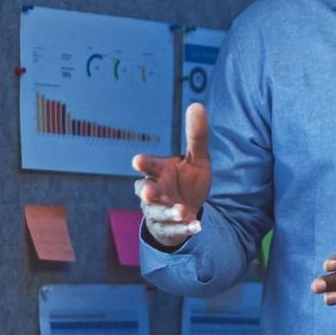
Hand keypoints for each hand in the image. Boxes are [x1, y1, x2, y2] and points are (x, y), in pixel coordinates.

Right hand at [131, 104, 210, 247]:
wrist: (187, 210)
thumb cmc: (187, 180)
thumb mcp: (197, 158)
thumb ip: (196, 136)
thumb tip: (197, 105)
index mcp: (159, 171)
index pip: (148, 165)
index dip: (144, 163)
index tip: (138, 161)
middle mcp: (154, 190)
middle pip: (145, 190)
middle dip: (148, 191)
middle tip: (150, 192)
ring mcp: (157, 210)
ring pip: (157, 212)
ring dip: (168, 212)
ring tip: (182, 211)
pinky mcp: (166, 228)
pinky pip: (173, 229)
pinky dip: (183, 228)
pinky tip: (196, 226)